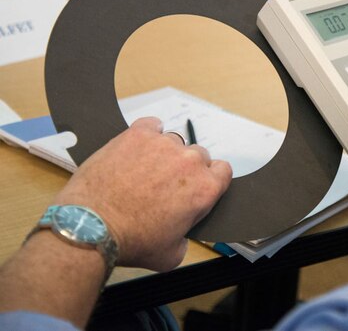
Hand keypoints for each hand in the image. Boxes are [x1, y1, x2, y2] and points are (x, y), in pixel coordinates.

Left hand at [52, 117, 231, 271]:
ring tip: (143, 171)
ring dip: (164, 154)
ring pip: (174, 142)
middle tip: (164, 184)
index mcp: (205, 189)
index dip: (210, 178)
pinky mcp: (138, 135)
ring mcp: (164, 145)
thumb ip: (187, 237)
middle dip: (185, 168)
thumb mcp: (171, 255)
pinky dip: (148, 134)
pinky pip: (152, 125)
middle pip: (199, 155)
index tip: (196, 185)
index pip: (223, 170)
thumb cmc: (131, 240)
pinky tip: (137, 148)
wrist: (91, 226)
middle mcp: (190, 162)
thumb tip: (182, 230)